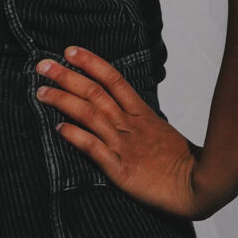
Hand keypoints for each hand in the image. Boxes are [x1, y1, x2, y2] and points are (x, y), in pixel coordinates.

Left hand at [35, 48, 225, 218]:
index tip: (69, 52)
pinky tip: (58, 128)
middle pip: (95, 92)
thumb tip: (118, 108)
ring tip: (42, 92)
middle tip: (43, 66)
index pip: (112, 79)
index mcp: (141, 113)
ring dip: (63, 101)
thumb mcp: (159, 130)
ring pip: (89, 115)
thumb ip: (138, 118)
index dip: (90, 63)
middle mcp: (129, 125)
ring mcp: (124, 146)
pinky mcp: (120, 169)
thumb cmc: (179, 160)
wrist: (196, 186)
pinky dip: (75, 136)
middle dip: (67, 76)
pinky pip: (93, 148)